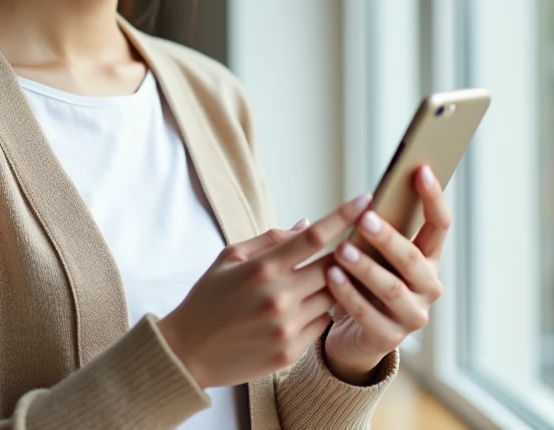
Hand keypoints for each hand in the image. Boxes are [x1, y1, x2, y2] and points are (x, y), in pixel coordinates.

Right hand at [157, 194, 371, 388]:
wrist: (188, 353)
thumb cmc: (208, 298)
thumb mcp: (229, 257)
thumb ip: (270, 239)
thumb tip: (308, 224)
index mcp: (262, 269)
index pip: (314, 237)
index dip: (343, 216)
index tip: (366, 199)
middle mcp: (279, 298)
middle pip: (333, 268)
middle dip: (344, 255)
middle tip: (350, 246)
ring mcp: (287, 328)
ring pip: (333, 298)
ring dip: (331, 286)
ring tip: (316, 282)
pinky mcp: (291, 352)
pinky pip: (322, 324)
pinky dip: (319, 312)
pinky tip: (300, 309)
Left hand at [321, 165, 449, 383]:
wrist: (352, 336)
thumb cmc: (362, 281)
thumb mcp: (371, 254)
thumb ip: (375, 230)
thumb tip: (367, 196)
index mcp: (427, 259)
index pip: (439, 225)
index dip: (433, 198)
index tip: (420, 170)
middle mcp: (427, 287)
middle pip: (413, 259)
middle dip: (389, 238)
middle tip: (365, 219)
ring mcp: (412, 316)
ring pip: (392, 289)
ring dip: (365, 267)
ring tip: (341, 250)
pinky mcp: (388, 339)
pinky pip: (369, 315)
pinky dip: (349, 294)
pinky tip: (331, 277)